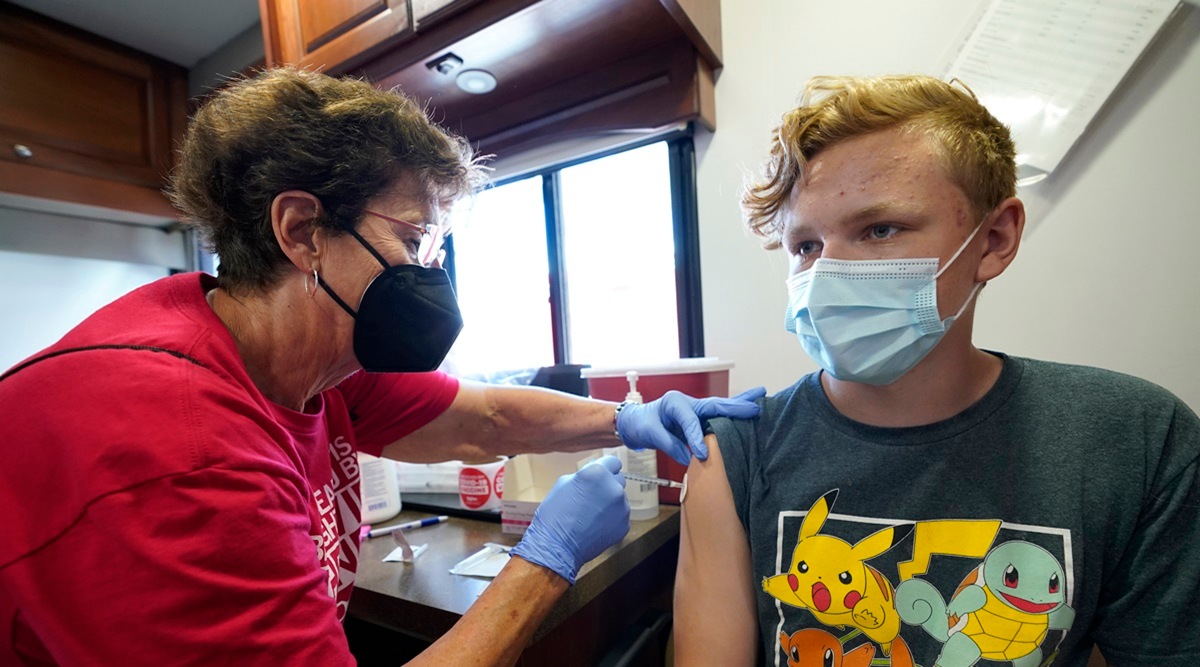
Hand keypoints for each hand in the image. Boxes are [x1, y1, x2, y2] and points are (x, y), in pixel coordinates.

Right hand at [510, 455, 629, 584]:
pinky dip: (611, 518)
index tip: (601, 475)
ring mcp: (622, 508)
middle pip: (618, 479)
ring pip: (619, 499)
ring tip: (592, 514)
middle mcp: (614, 488)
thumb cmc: (555, 514)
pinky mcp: (624, 525)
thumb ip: (585, 474)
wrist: (557, 546)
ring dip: (610, 502)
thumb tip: (596, 472)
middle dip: (608, 485)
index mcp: (597, 473)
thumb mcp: (563, 483)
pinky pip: (620, 516)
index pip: (613, 462)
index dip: (605, 468)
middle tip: (592, 496)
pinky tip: (596, 525)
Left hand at [615, 387, 765, 465]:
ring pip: (721, 407)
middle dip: (736, 407)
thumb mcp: (649, 433)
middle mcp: (690, 403)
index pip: (690, 420)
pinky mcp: (700, 418)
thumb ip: (669, 444)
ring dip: (741, 404)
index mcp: (675, 403)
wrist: (635, 422)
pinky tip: (749, 410)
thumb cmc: (641, 424)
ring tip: (761, 396)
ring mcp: (696, 410)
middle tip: (756, 407)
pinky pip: (719, 416)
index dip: (696, 437)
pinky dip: (734, 413)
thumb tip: (689, 458)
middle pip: (715, 405)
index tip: (702, 454)